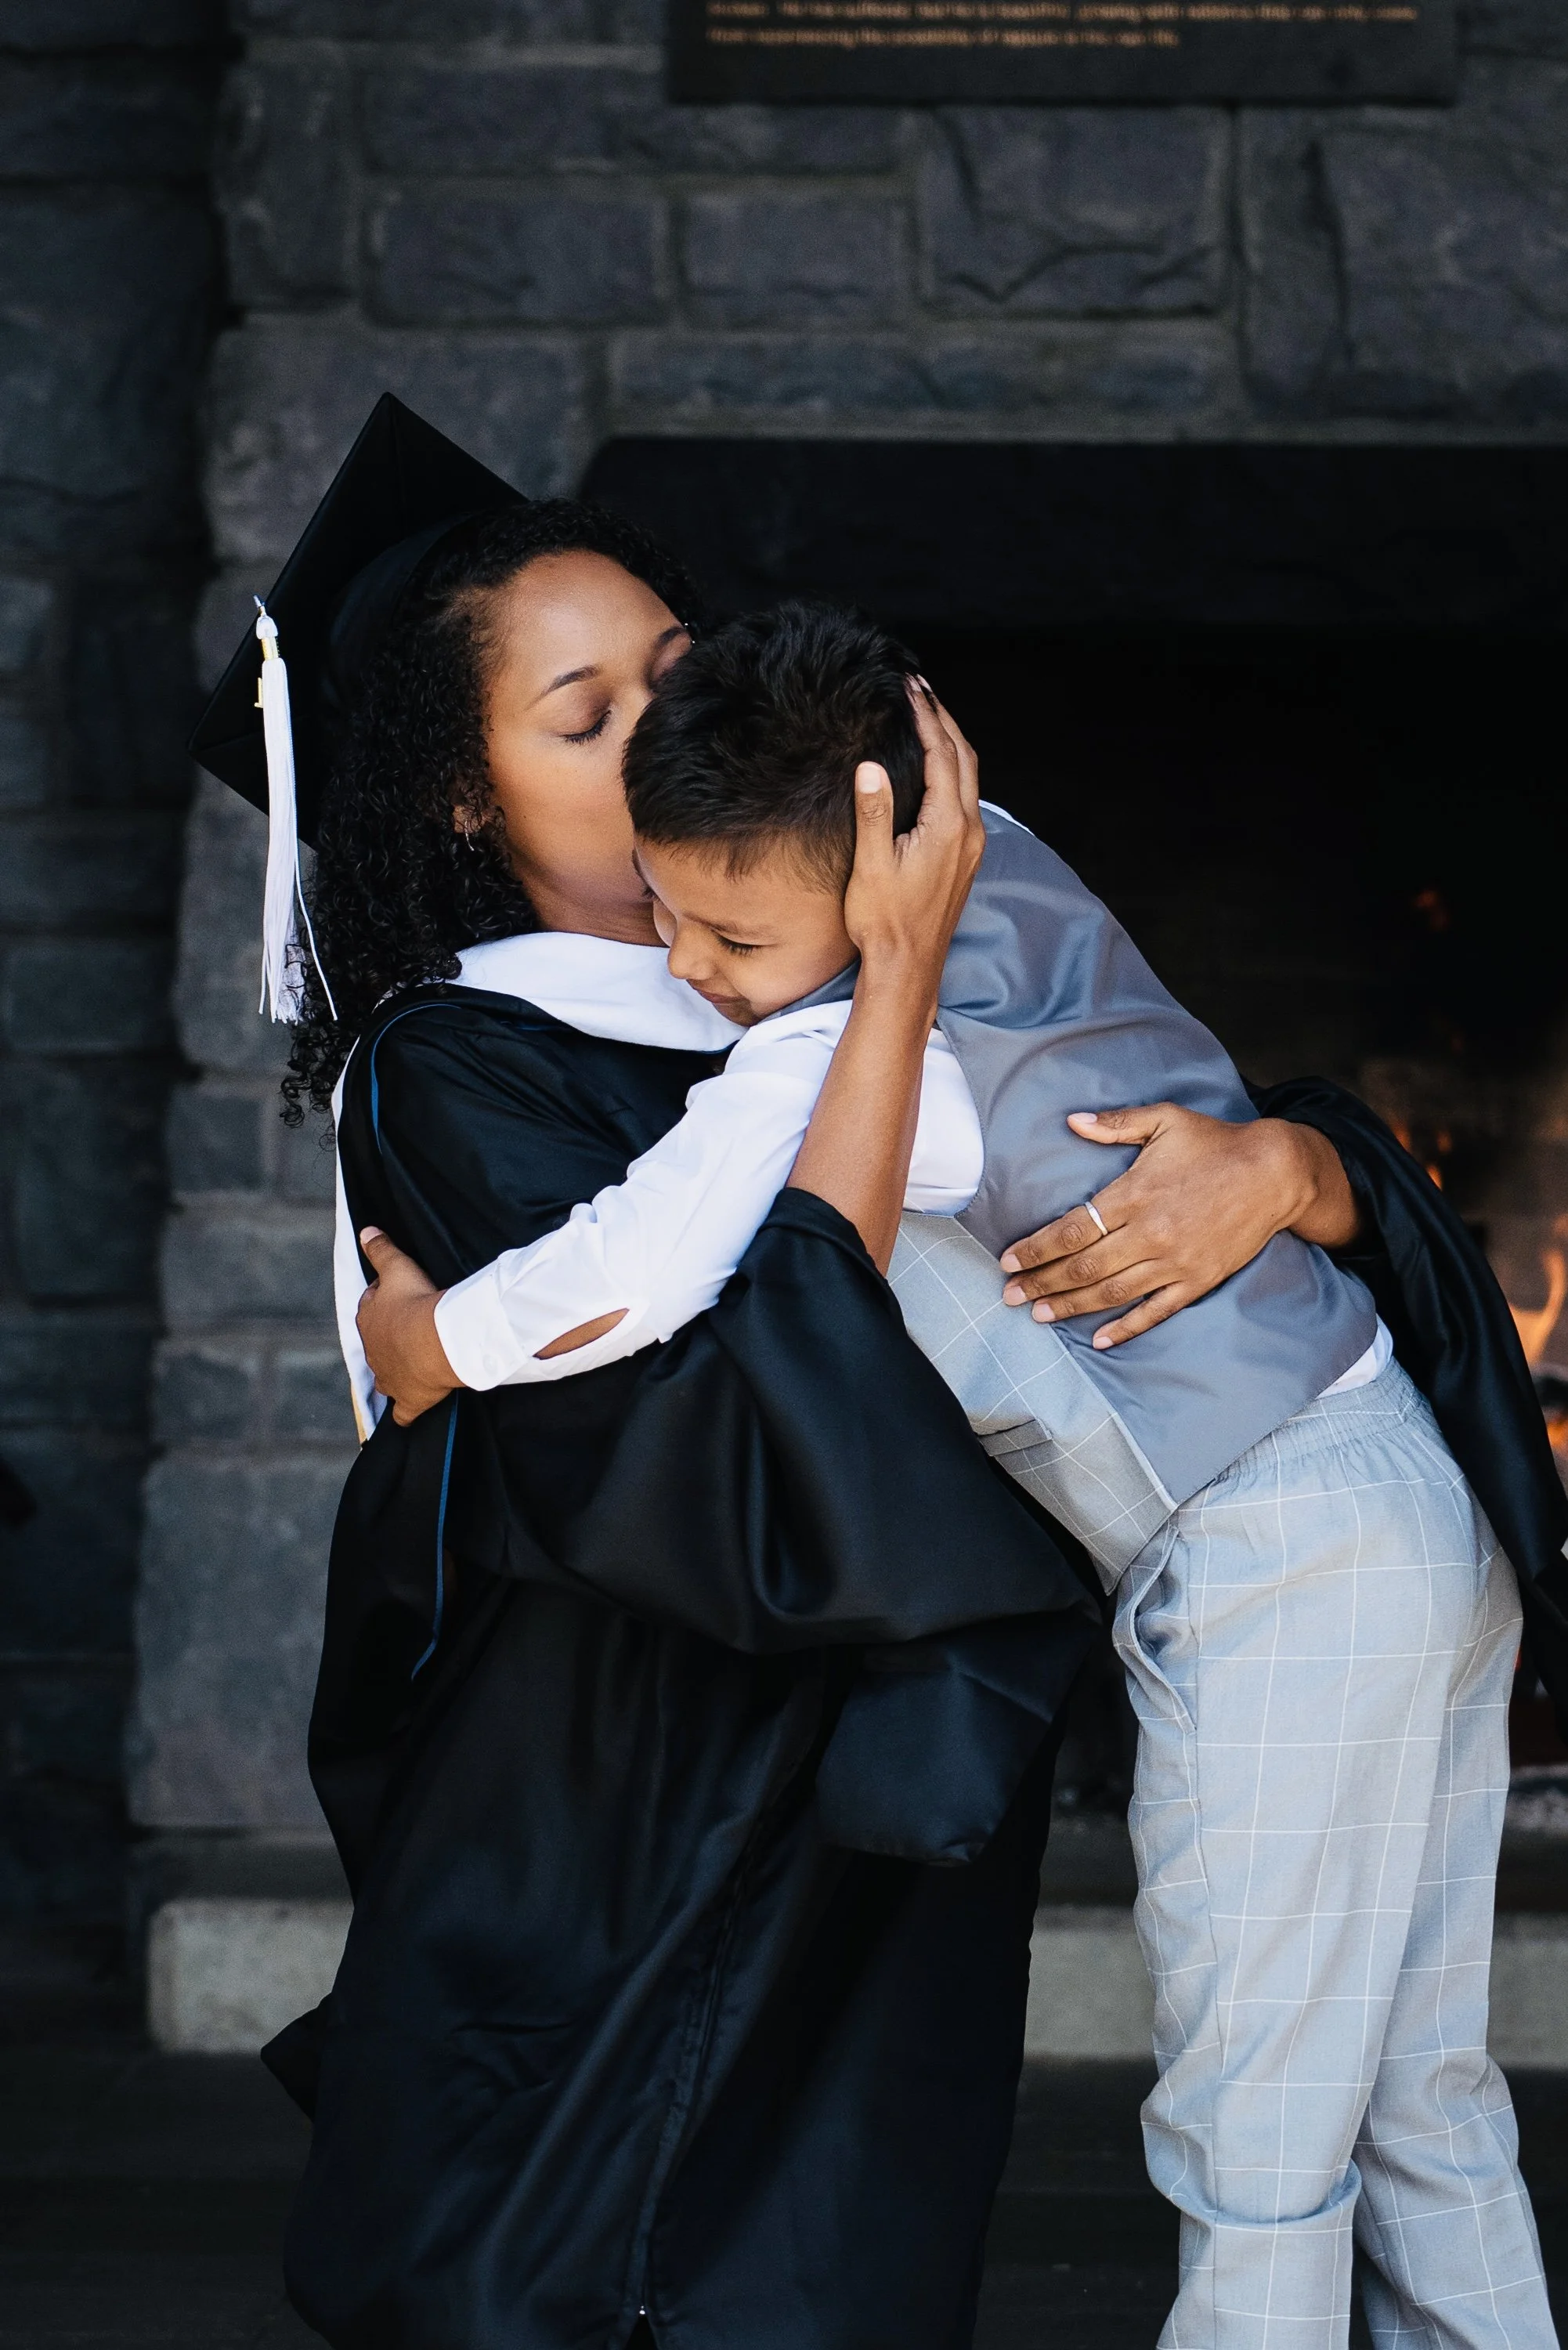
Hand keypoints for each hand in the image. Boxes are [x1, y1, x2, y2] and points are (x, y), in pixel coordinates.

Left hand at [356, 1227, 461, 1426]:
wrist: (437, 1341)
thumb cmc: (417, 1303)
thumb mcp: (397, 1267)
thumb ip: (380, 1249)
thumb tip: (365, 1231)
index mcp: (368, 1319)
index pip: (372, 1306)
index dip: (385, 1299)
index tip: (403, 1296)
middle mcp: (373, 1352)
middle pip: (379, 1341)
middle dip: (391, 1336)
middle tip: (412, 1327)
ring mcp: (390, 1378)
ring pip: (386, 1376)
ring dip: (396, 1369)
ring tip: (413, 1362)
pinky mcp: (409, 1400)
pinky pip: (403, 1412)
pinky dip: (404, 1413)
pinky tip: (405, 1415)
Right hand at [842, 682, 983, 999]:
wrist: (909, 967)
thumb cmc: (885, 922)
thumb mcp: (871, 867)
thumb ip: (873, 813)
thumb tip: (870, 766)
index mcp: (948, 827)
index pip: (941, 755)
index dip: (926, 717)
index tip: (910, 686)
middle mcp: (969, 832)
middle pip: (963, 758)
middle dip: (943, 719)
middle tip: (920, 687)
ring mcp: (972, 846)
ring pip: (969, 777)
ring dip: (950, 742)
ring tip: (929, 714)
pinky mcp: (966, 857)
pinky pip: (966, 798)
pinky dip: (953, 769)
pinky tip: (937, 766)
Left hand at [997, 1105, 1359, 1348]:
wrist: (1277, 1172)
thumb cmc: (1217, 1142)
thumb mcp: (1165, 1120)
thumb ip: (1116, 1124)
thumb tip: (1072, 1121)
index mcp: (1134, 1195)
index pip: (1072, 1230)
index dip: (1037, 1248)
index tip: (1008, 1260)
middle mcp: (1150, 1234)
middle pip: (1083, 1267)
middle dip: (1041, 1283)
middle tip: (1009, 1296)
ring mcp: (1174, 1262)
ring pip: (1111, 1293)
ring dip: (1071, 1307)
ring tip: (1038, 1315)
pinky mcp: (1197, 1281)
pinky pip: (1155, 1311)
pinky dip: (1126, 1328)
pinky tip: (1099, 1340)